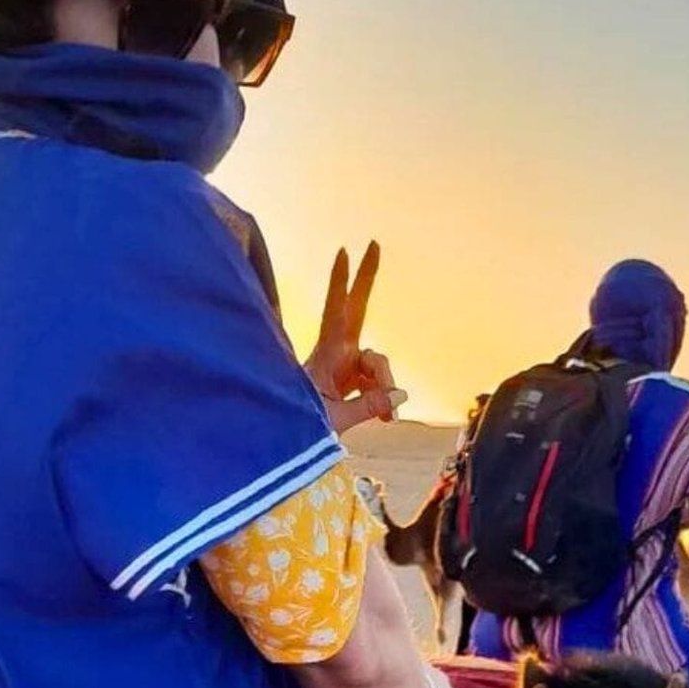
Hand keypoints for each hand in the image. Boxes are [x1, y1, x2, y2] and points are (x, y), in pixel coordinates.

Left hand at [303, 242, 405, 432]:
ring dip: (385, 387)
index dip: (341, 282)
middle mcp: (339, 354)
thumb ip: (369, 405)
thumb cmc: (302, 428)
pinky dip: (384, 398)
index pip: (336, 311)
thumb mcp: (336, 419)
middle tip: (374, 244)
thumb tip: (401, 393)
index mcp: (328, 355)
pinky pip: (376, 382)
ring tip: (389, 418)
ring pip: (377, 362)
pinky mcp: (352, 381)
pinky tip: (386, 418)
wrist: (287, 443)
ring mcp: (346, 366)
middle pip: (357, 309)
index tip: (343, 252)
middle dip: (365, 278)